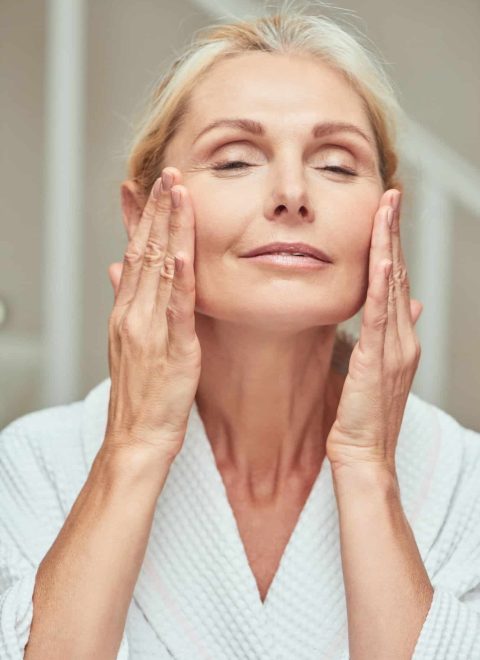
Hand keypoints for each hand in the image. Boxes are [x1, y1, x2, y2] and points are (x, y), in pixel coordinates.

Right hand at [103, 166, 200, 463]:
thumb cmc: (140, 393)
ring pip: (159, 269)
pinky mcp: (172, 348)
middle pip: (145, 251)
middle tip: (170, 173)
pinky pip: (176, 308)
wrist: (136, 436)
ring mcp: (150, 328)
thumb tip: (119, 271)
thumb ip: (127, 303)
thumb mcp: (129, 342)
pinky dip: (178, 277)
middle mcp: (134, 313)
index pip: (135, 253)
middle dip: (158, 210)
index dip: (145, 218)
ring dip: (169, 228)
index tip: (156, 188)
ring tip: (178, 192)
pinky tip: (182, 250)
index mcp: (127, 311)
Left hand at [326, 189, 422, 474]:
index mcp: (400, 339)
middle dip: (394, 232)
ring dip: (390, 243)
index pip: (395, 283)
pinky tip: (383, 255)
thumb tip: (408, 305)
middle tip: (391, 195)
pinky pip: (381, 313)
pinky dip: (382, 282)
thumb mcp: (380, 370)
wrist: (364, 456)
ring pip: (392, 285)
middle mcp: (404, 338)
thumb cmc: (364, 417)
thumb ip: (392, 335)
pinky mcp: (379, 359)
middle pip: (398, 275)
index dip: (392, 246)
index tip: (386, 214)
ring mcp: (395, 347)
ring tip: (388, 208)